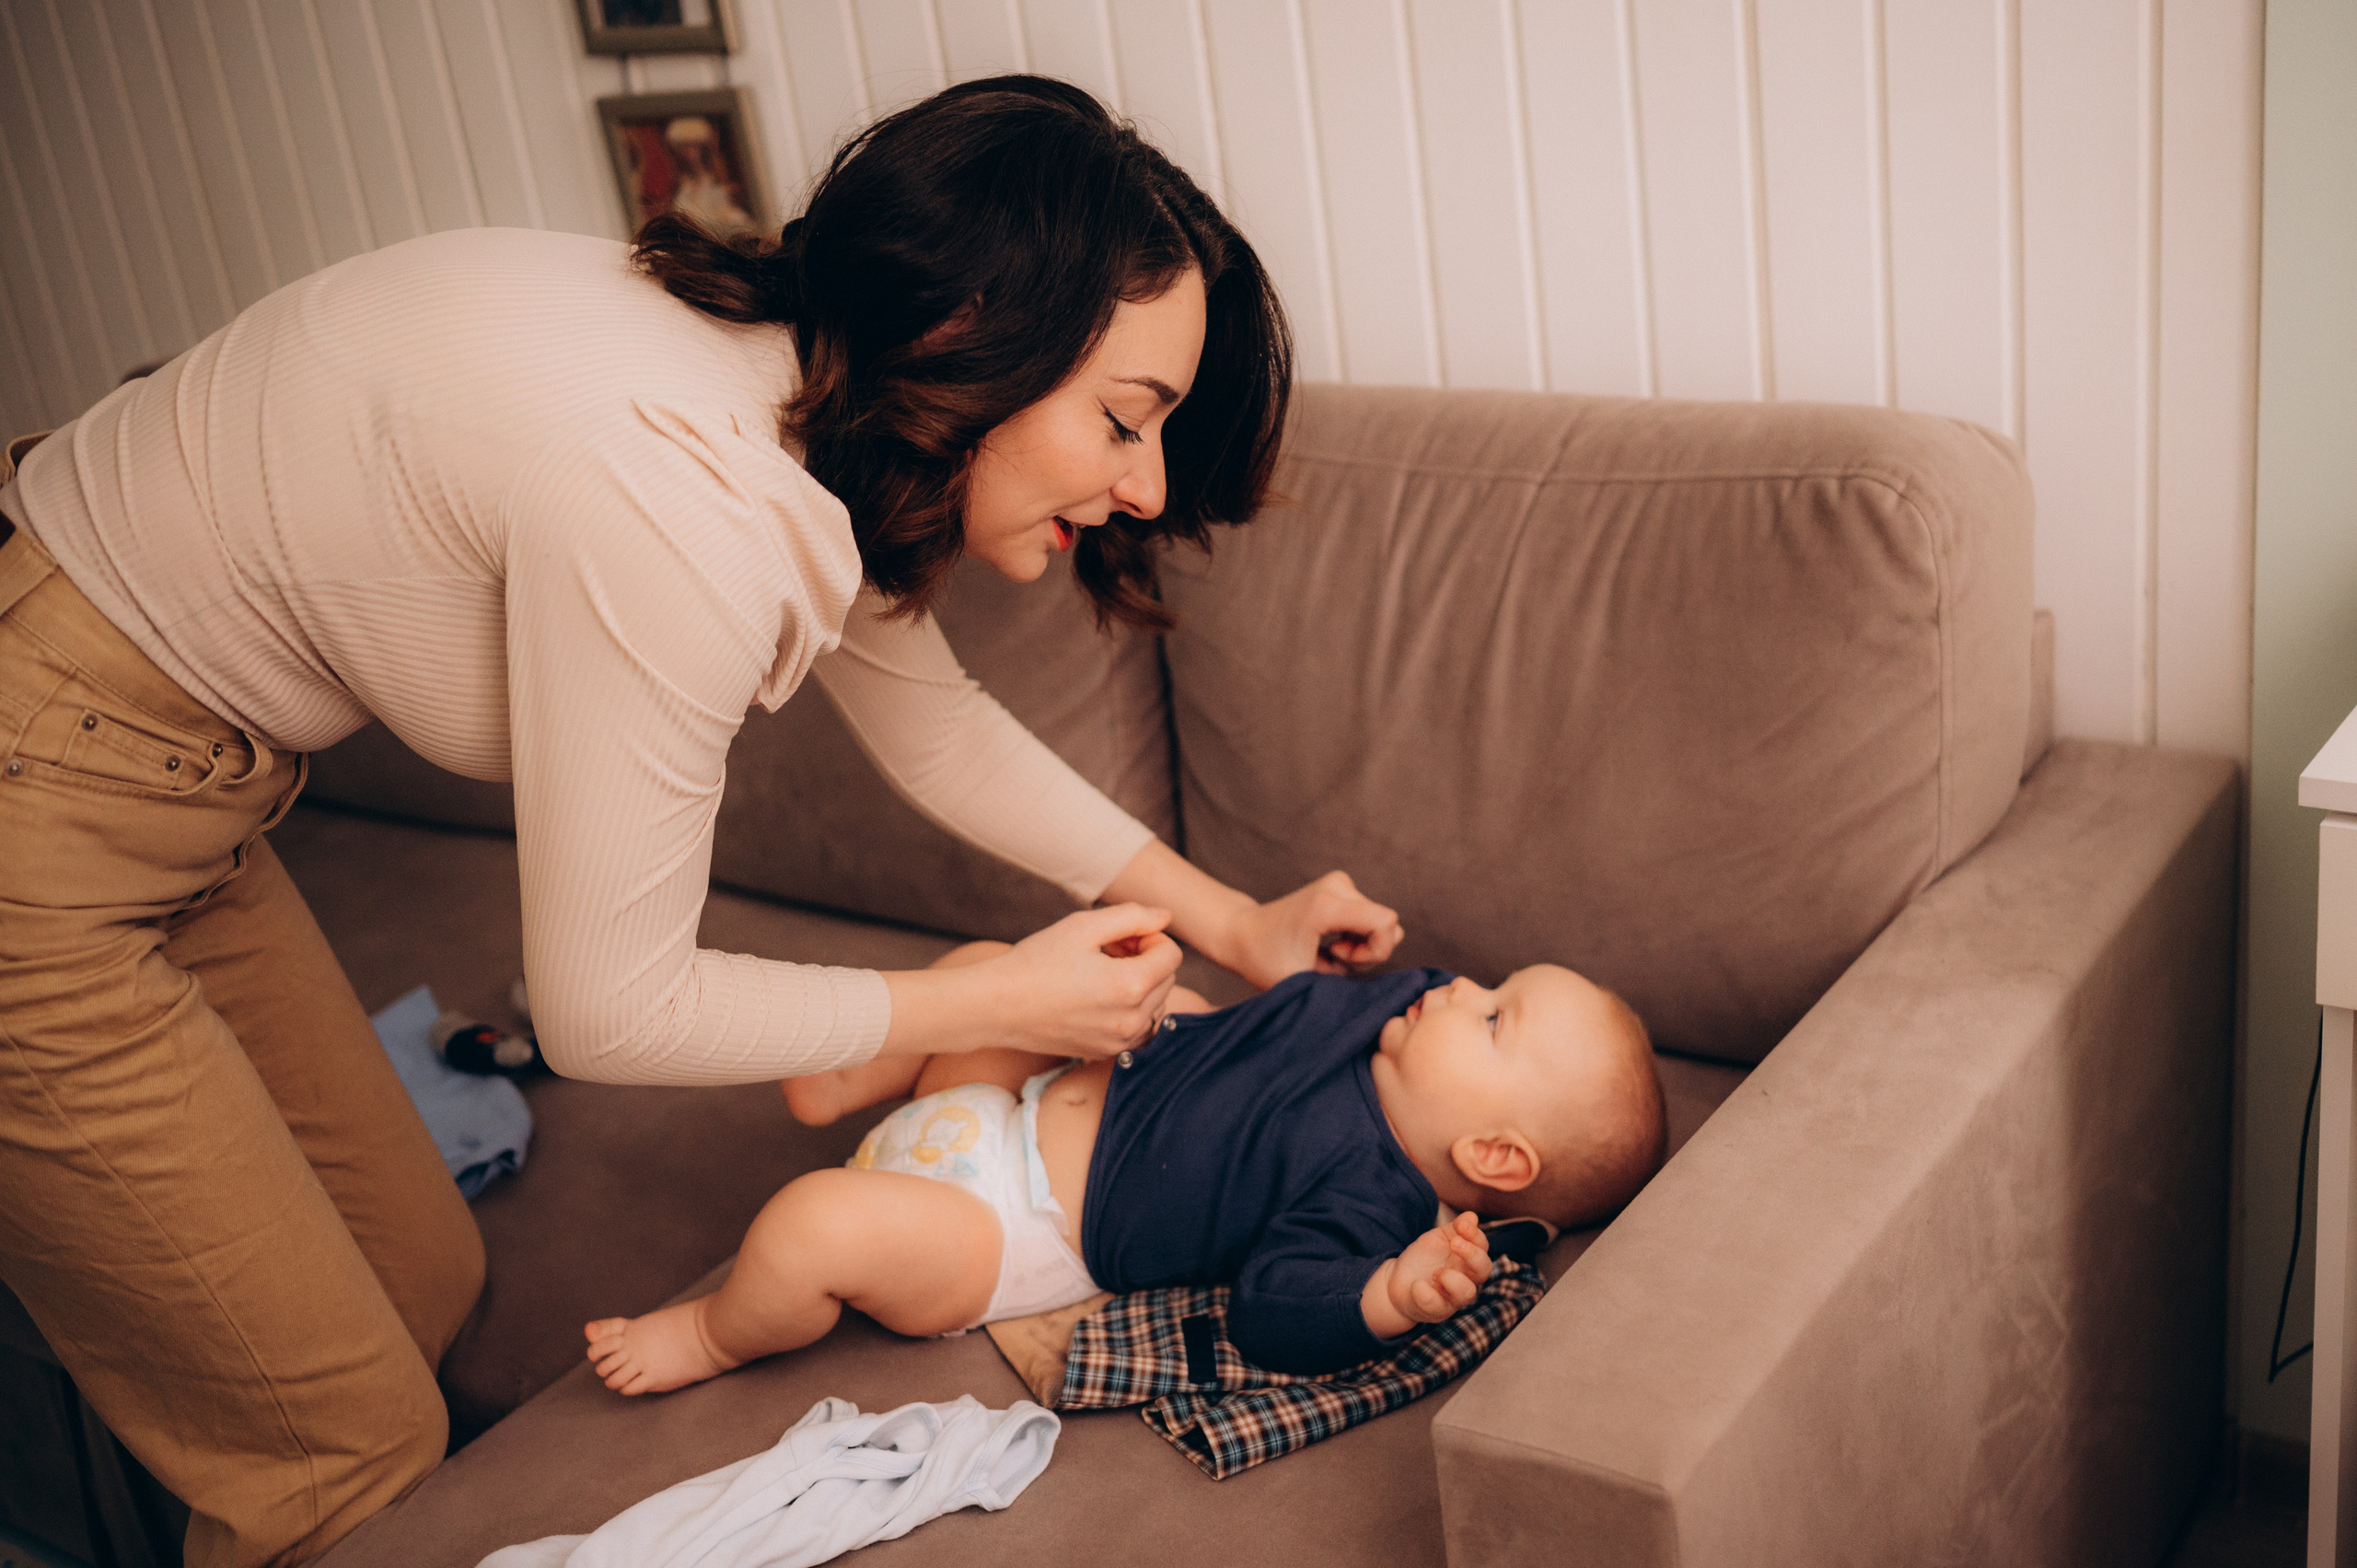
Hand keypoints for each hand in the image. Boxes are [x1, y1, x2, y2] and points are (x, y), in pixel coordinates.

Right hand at [881, 904, 1181, 1061]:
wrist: (996, 1007)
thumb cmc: (1035, 962)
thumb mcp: (1082, 927)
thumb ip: (1132, 916)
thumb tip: (1165, 917)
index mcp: (1130, 986)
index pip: (1172, 954)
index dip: (1150, 935)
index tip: (1119, 935)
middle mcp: (1132, 1020)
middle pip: (1166, 978)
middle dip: (1145, 958)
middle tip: (1106, 949)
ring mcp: (1119, 1042)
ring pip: (1154, 1003)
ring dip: (1138, 983)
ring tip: (1099, 971)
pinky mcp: (1105, 1053)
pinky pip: (1136, 1026)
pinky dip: (1127, 1008)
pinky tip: (1094, 996)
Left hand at [1217, 871, 1404, 989]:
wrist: (1242, 933)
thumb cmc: (1265, 960)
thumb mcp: (1302, 982)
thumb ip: (1344, 984)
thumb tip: (1380, 992)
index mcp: (1325, 906)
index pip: (1386, 923)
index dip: (1376, 951)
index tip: (1342, 959)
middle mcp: (1337, 886)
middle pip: (1387, 926)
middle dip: (1366, 953)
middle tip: (1330, 959)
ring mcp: (1340, 883)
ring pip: (1380, 925)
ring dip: (1359, 948)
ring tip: (1325, 954)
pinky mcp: (1341, 887)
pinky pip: (1370, 919)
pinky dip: (1355, 939)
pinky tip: (1327, 944)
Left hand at [1363, 1213, 1491, 1338]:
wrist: (1399, 1280)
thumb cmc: (1425, 1259)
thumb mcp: (1439, 1239)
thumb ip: (1455, 1228)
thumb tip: (1472, 1216)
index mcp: (1468, 1260)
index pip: (1482, 1248)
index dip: (1476, 1236)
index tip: (1462, 1226)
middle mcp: (1465, 1279)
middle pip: (1484, 1270)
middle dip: (1472, 1255)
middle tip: (1455, 1243)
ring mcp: (1451, 1297)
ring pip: (1466, 1293)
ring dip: (1453, 1279)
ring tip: (1437, 1272)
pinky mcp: (1435, 1310)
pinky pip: (1436, 1306)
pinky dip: (1426, 1294)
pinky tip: (1417, 1285)